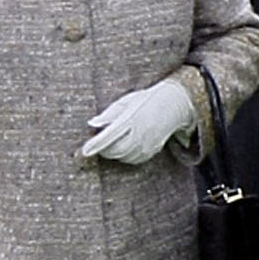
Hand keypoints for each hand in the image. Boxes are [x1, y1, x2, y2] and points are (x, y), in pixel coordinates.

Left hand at [79, 76, 194, 165]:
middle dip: (104, 150)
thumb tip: (92, 124)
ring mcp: (148, 143)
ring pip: (124, 156)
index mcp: (132, 118)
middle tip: (97, 145)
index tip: (84, 151)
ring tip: (113, 142)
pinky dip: (125, 156)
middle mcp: (141, 132)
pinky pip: (134, 159)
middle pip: (116, 150)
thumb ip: (109, 113)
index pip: (110, 135)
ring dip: (114, 153)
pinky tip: (126, 145)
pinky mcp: (153, 150)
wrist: (174, 104)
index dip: (96, 144)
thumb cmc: (146, 100)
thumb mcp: (126, 101)